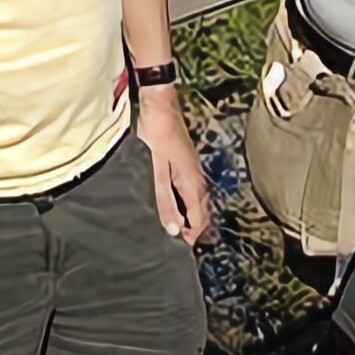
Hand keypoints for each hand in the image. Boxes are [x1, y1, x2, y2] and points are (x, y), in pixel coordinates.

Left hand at [136, 90, 211, 242]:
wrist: (159, 104)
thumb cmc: (155, 135)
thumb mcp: (154, 171)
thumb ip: (163, 200)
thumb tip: (173, 230)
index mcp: (193, 184)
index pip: (199, 222)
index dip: (188, 238)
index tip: (172, 251)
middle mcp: (197, 179)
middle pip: (198, 214)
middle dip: (185, 229)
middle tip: (164, 241)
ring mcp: (192, 170)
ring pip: (192, 202)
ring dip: (182, 215)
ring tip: (162, 225)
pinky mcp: (184, 163)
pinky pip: (185, 190)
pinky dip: (178, 201)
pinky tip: (162, 202)